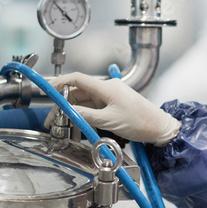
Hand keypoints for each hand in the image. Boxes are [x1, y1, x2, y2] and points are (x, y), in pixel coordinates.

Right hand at [49, 72, 180, 144]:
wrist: (160, 128)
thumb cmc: (140, 123)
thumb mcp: (109, 121)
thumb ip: (86, 115)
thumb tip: (69, 112)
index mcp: (106, 87)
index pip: (77, 79)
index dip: (59, 82)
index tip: (46, 89)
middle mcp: (107, 88)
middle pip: (78, 92)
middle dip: (63, 104)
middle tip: (52, 119)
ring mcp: (111, 96)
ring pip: (85, 102)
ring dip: (73, 112)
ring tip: (64, 126)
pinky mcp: (114, 104)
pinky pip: (94, 108)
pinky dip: (85, 116)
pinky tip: (80, 126)